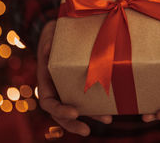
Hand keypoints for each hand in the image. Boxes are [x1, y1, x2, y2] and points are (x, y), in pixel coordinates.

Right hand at [37, 20, 112, 135]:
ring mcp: (70, 86)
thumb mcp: (51, 33)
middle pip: (61, 113)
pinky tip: (113, 107)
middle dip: (72, 123)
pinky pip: (90, 96)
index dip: (59, 110)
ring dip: (91, 116)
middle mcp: (57, 87)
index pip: (47, 101)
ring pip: (78, 107)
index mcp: (46, 79)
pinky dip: (100, 103)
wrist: (66, 29)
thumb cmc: (56, 31)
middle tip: (86, 130)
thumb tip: (47, 49)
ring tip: (107, 119)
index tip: (74, 112)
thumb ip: (48, 41)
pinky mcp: (84, 82)